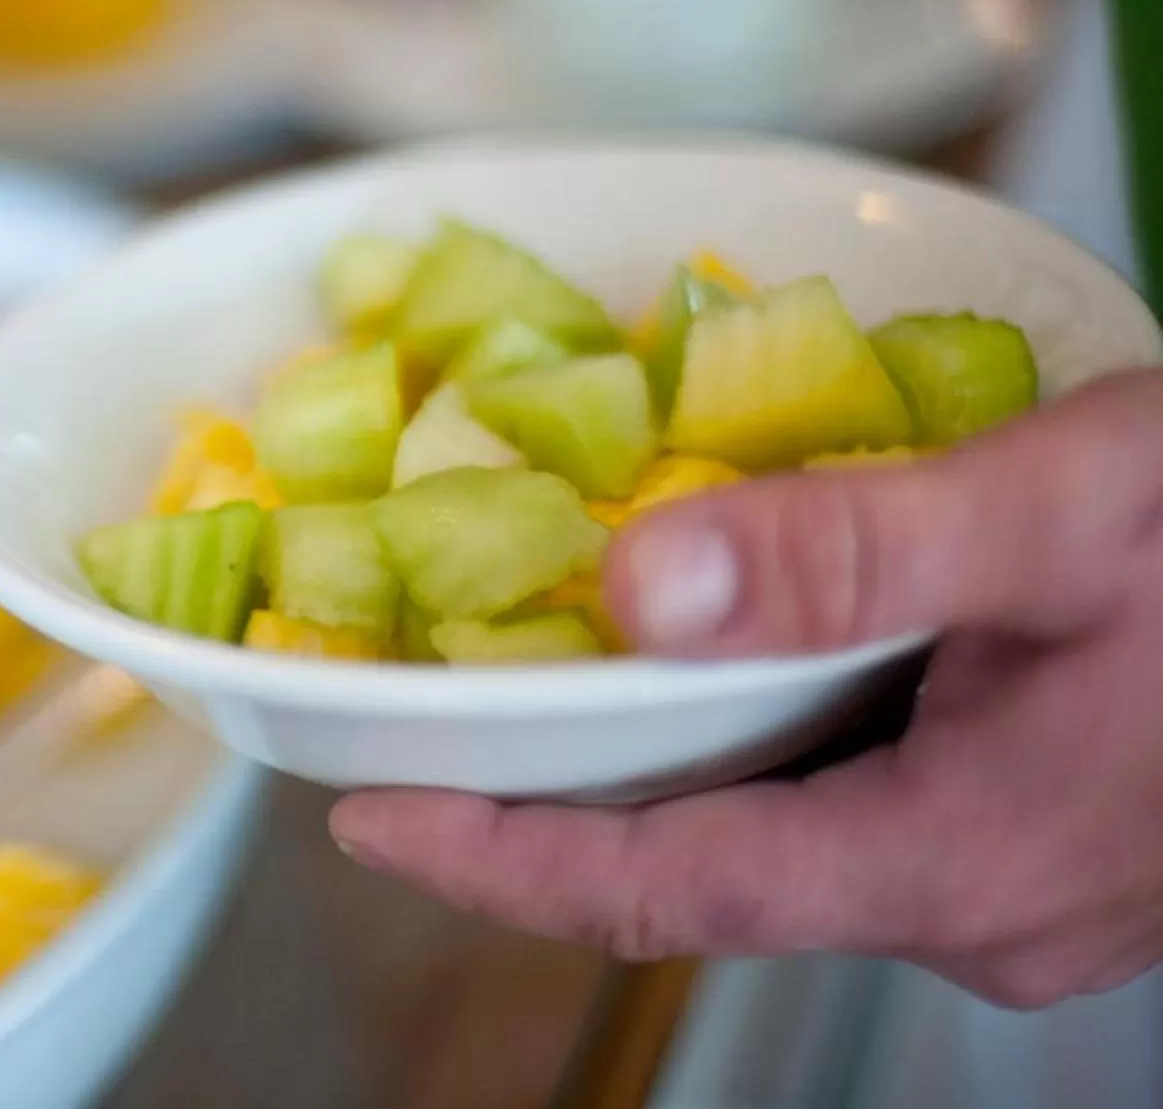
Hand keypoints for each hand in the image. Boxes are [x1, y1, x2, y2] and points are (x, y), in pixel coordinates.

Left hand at [331, 370, 1162, 1007]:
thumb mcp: (1062, 514)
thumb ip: (852, 556)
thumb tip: (637, 588)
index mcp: (959, 862)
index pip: (661, 892)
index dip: (493, 860)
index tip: (362, 815)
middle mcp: (983, 910)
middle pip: (709, 866)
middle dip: (566, 792)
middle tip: (442, 697)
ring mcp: (1026, 887)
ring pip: (788, 826)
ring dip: (678, 748)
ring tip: (567, 645)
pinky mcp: (1054, 835)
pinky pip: (866, 797)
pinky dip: (780, 726)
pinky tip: (751, 637)